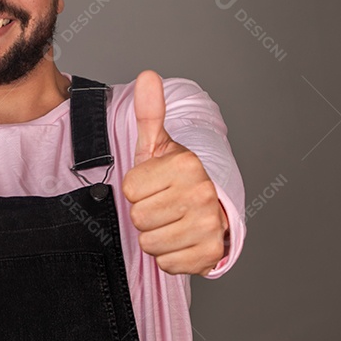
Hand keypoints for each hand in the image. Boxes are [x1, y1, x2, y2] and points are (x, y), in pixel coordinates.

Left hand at [121, 70, 228, 275]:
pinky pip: (167, 264)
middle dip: (145, 214)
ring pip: (150, 243)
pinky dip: (170, 257)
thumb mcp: (158, 144)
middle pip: (138, 217)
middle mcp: (202, 193)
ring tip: (171, 221)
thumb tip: (148, 76)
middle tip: (163, 205)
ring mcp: (210, 225)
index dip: (136, 190)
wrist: (211, 209)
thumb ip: (150, 113)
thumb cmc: (175, 177)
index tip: (154, 185)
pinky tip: (181, 239)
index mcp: (186, 165)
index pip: (129, 190)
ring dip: (156, 236)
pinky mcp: (211, 253)